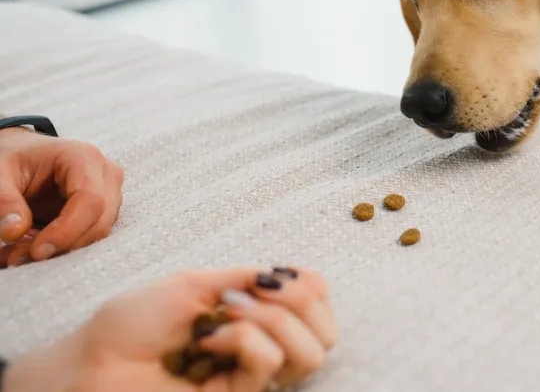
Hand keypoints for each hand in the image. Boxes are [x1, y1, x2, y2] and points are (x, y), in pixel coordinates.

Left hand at [0, 127, 123, 266]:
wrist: (25, 153)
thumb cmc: (15, 158)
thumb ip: (5, 201)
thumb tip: (13, 232)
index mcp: (83, 157)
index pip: (91, 200)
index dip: (67, 231)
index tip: (37, 251)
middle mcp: (106, 174)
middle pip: (99, 221)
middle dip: (62, 246)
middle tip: (18, 256)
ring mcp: (110, 192)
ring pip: (96, 233)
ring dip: (60, 250)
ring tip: (18, 250)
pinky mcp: (104, 209)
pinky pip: (89, 236)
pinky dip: (61, 248)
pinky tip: (32, 245)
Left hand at [4, 266, 338, 391]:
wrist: (92, 364)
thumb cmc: (132, 324)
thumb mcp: (195, 282)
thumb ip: (248, 278)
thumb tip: (290, 277)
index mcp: (258, 319)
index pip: (321, 303)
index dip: (308, 285)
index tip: (266, 277)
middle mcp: (263, 352)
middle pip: (329, 333)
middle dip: (298, 301)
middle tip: (248, 296)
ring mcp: (251, 380)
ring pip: (310, 353)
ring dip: (271, 321)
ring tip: (223, 319)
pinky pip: (268, 363)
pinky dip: (241, 339)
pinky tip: (205, 340)